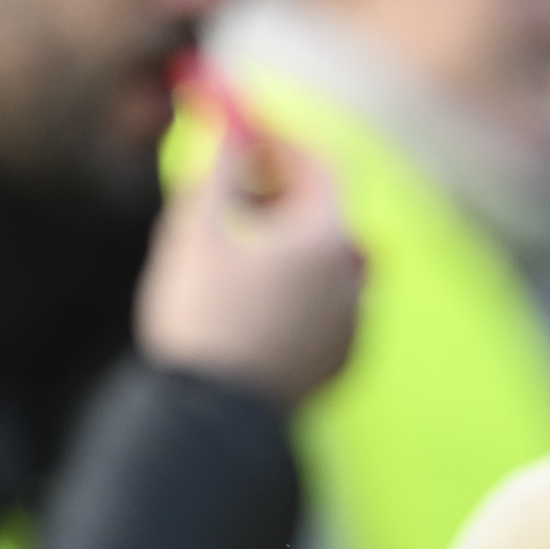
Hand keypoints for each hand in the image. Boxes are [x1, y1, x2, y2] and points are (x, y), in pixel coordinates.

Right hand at [135, 133, 363, 408]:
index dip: (284, 142)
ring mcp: (351, 324)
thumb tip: (226, 127)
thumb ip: (218, 168)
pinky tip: (248, 303)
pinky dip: (292, 290)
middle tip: (233, 185)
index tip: (248, 132)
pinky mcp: (339, 361)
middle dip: (280, 191)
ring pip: (320, 263)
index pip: (323, 165)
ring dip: (284, 244)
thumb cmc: (201, 319)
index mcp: (327, 238)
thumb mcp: (197, 230)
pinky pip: (320, 307)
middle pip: (324, 213)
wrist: (210, 421)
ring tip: (230, 251)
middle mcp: (352, 277)